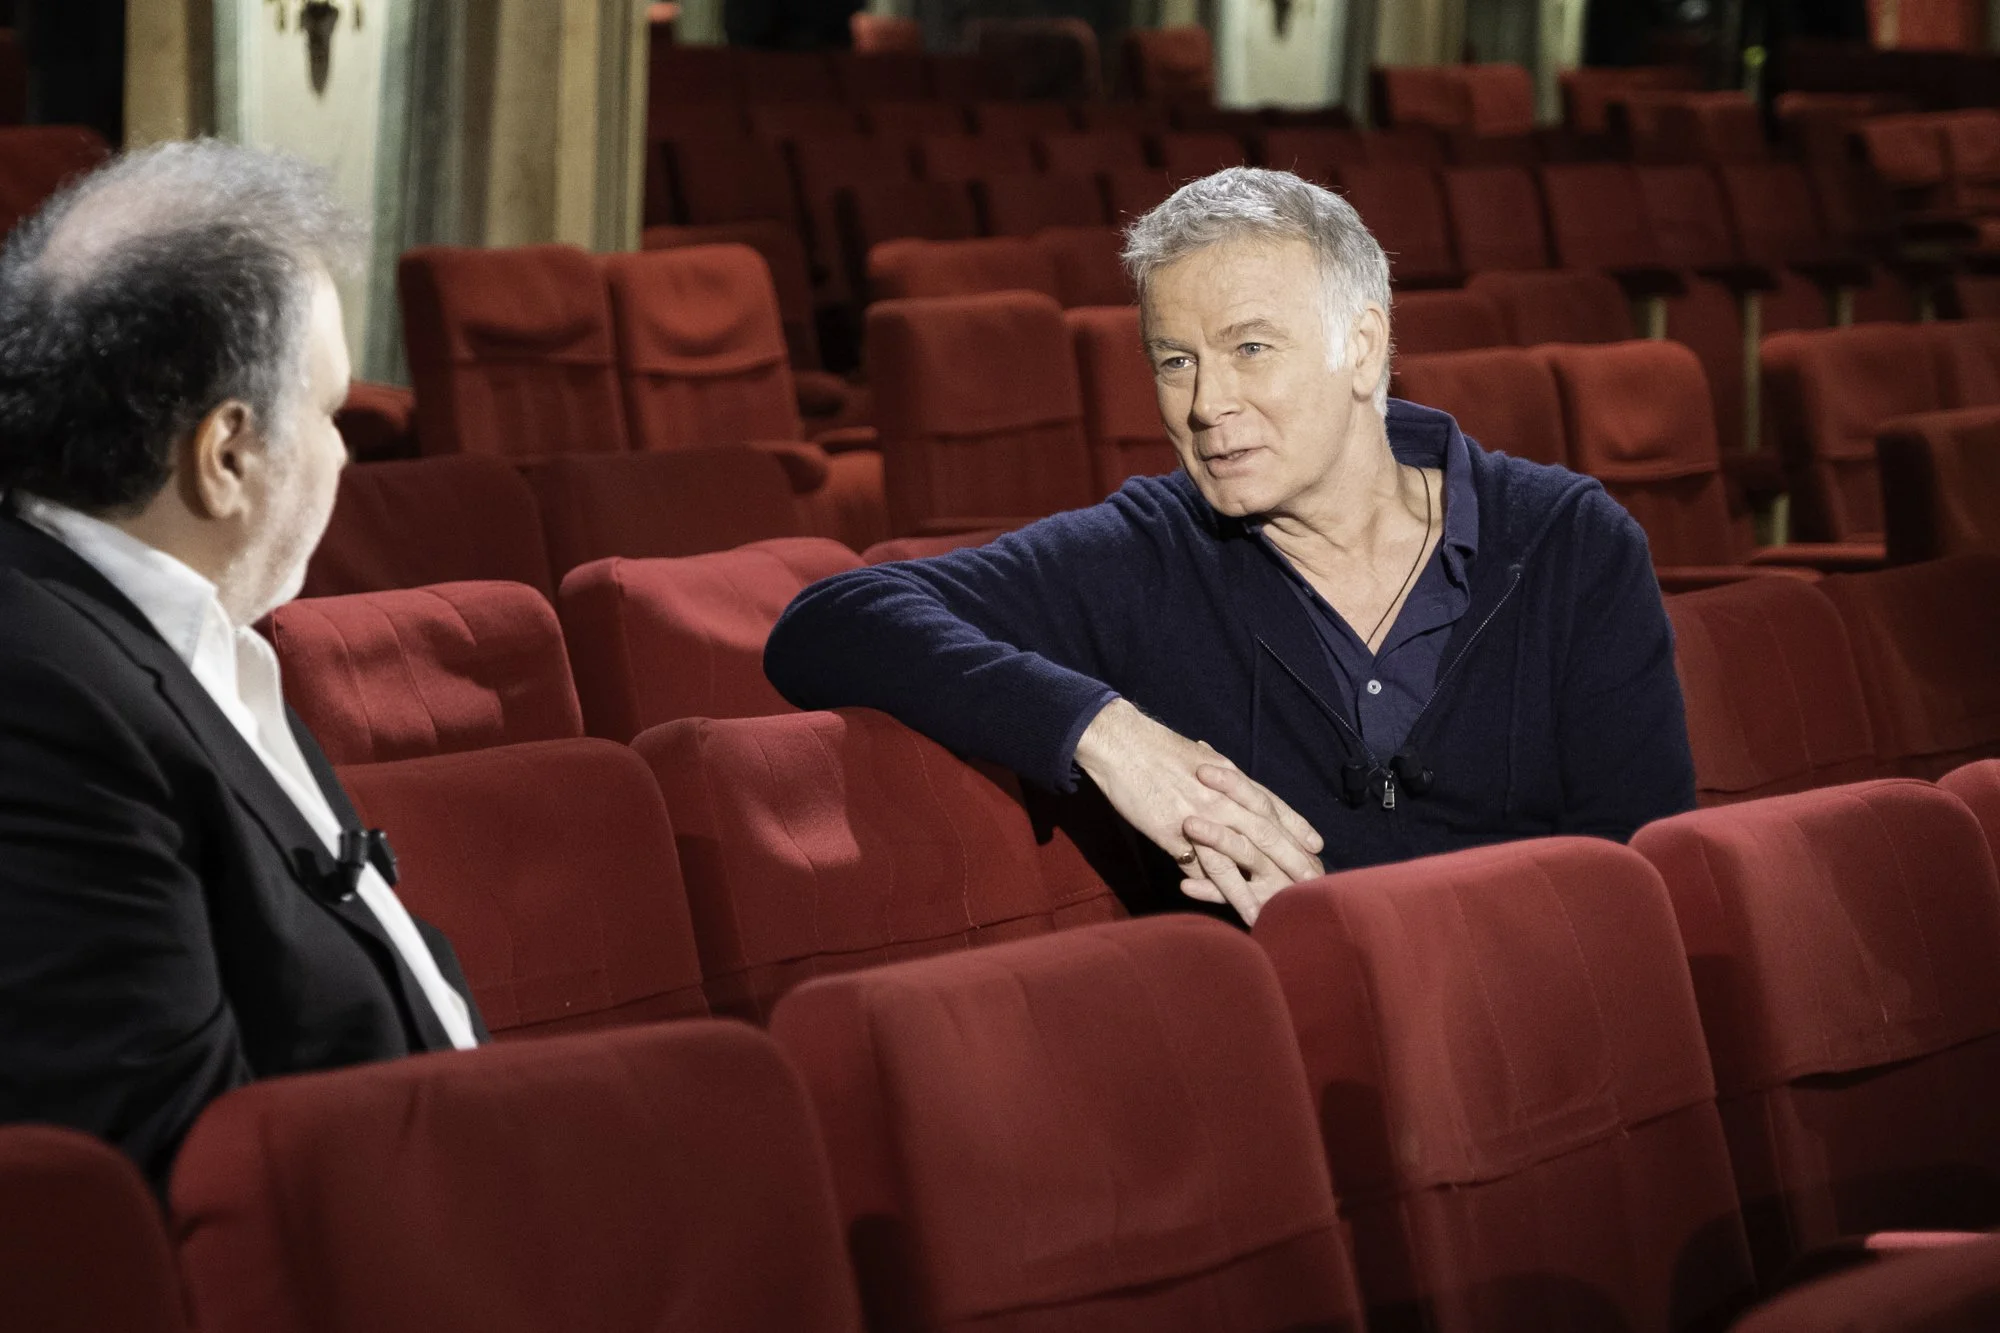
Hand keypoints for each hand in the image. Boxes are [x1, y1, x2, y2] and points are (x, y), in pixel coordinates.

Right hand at [1073, 699, 1323, 925]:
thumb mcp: (1193, 756)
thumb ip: (1212, 773)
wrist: (1120, 743)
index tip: (1316, 844)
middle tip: (1314, 880)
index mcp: (1228, 775)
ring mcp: (1201, 815)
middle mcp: (1222, 796)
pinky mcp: (1176, 834)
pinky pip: (1204, 866)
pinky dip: (1222, 890)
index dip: (1295, 825)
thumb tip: (1222, 778)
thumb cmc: (1151, 746)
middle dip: (1292, 858)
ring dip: (1261, 884)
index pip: (1270, 803)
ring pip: (1240, 854)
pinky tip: (1236, 908)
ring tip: (1279, 907)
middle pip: (1266, 831)